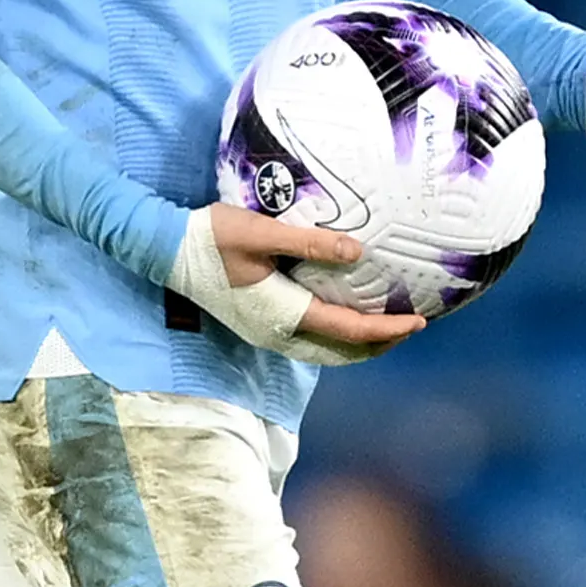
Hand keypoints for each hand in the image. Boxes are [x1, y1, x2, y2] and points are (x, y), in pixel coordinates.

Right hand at [174, 205, 426, 363]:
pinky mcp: (260, 326)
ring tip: (387, 325)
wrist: (166, 251)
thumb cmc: (212, 237)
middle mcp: (279, 334)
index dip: (388, 329)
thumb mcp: (262, 233)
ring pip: (327, 352)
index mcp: (284, 314)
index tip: (419, 320)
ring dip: (360, 344)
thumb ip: (309, 243)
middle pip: (343, 352)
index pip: (349, 330)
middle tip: (412, 324)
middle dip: (381, 343)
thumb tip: (358, 254)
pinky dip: (338, 338)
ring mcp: (267, 335)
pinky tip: (346, 317)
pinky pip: (311, 342)